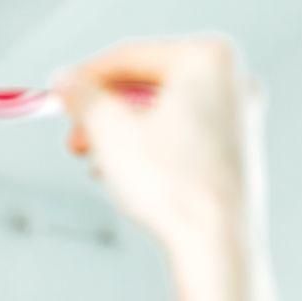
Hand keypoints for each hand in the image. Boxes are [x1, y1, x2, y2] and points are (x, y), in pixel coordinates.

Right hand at [54, 37, 265, 275]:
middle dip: (104, 112)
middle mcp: (233, 79)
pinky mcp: (239, 149)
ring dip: (123, 133)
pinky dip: (151, 147)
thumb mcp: (110, 129)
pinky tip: (127, 173)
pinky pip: (183, 134)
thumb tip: (67, 81)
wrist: (217, 244)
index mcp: (208, 57)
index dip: (86, 76)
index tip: (61, 91)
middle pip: (148, 85)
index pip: (131, 57)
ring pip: (163, 113)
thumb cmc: (176, 186)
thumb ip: (83, 95)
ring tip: (97, 161)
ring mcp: (241, 115)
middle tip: (76, 134)